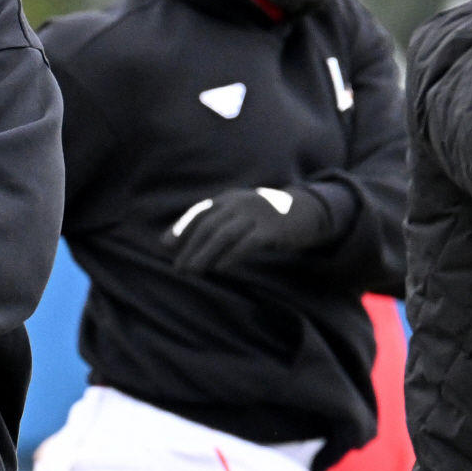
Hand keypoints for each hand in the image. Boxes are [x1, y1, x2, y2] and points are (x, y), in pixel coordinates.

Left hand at [165, 187, 331, 274]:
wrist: (306, 211)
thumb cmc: (266, 218)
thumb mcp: (240, 213)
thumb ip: (218, 222)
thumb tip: (189, 242)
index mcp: (229, 199)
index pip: (199, 212)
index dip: (181, 228)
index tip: (165, 246)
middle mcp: (239, 203)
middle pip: (208, 226)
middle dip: (189, 248)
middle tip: (178, 268)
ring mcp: (256, 215)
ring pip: (223, 235)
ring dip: (204, 254)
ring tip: (192, 272)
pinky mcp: (271, 229)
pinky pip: (247, 243)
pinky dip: (232, 256)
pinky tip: (220, 268)